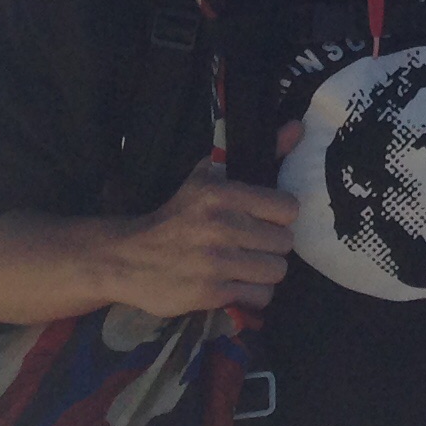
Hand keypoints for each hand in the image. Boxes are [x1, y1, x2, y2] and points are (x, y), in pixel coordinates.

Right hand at [105, 153, 299, 315]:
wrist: (127, 258)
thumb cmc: (176, 216)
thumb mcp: (208, 178)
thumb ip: (261, 154)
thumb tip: (298, 128)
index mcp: (223, 195)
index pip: (287, 209)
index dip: (280, 217)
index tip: (265, 221)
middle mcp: (222, 227)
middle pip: (284, 242)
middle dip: (271, 246)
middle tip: (253, 246)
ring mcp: (217, 263)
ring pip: (276, 271)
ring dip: (264, 271)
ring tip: (246, 266)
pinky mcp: (210, 293)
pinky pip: (259, 297)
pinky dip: (252, 294)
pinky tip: (237, 285)